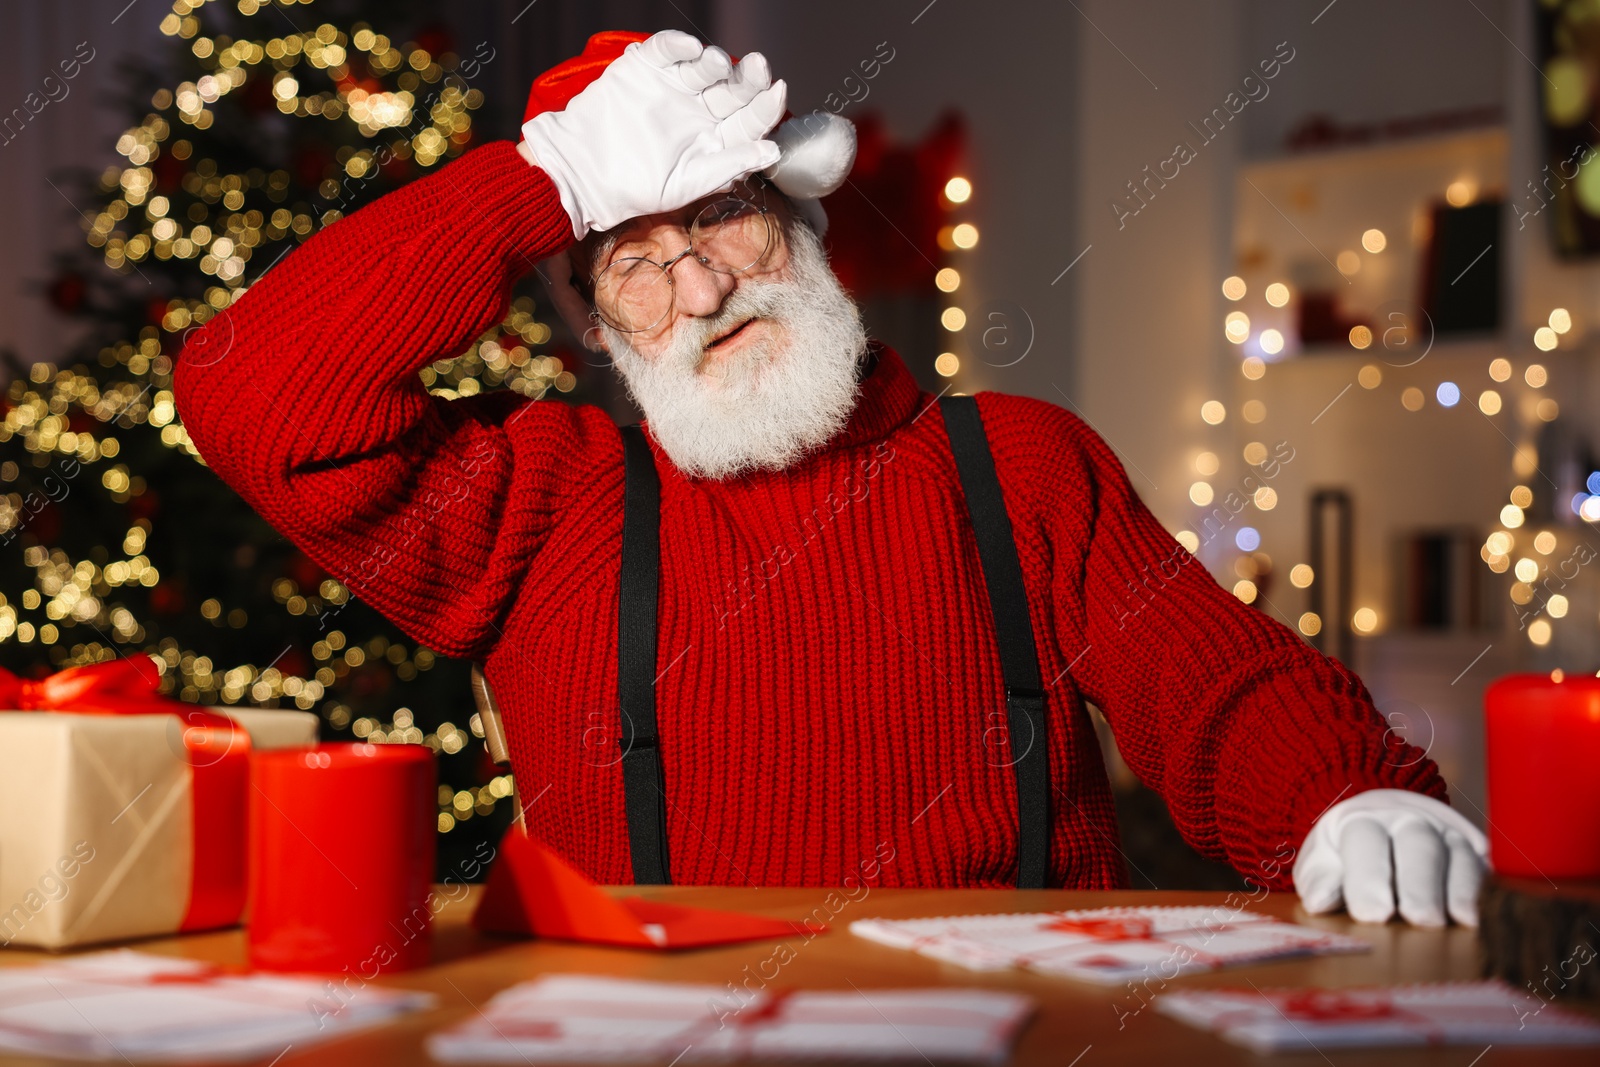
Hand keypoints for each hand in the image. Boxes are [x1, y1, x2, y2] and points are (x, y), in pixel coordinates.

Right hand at [520, 29, 785, 238]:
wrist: (583, 172)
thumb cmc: (636, 187)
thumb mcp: (689, 183)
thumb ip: (731, 164)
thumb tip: (773, 151)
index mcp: (715, 139)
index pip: (749, 119)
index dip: (765, 106)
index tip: (778, 92)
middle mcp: (699, 111)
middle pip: (734, 89)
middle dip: (748, 78)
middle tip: (758, 67)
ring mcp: (674, 87)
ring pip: (704, 67)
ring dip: (715, 62)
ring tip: (717, 65)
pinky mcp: (646, 68)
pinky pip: (668, 49)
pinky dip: (680, 45)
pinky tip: (690, 49)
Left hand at [1293, 788, 1487, 926]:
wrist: (1386, 820)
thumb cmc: (1347, 852)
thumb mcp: (1323, 860)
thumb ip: (1320, 879)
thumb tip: (1319, 903)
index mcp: (1363, 820)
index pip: (1366, 842)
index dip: (1368, 878)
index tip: (1371, 914)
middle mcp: (1411, 822)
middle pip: (1419, 847)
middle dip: (1420, 884)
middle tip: (1420, 919)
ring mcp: (1448, 837)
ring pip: (1459, 857)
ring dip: (1460, 890)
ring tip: (1460, 921)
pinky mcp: (1477, 857)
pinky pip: (1486, 871)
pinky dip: (1485, 894)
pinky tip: (1484, 919)